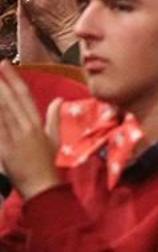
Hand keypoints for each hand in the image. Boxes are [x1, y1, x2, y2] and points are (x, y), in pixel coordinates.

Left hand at [0, 63, 60, 198]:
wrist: (43, 187)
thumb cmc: (48, 165)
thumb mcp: (54, 139)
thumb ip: (54, 118)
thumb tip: (59, 100)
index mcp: (37, 124)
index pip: (24, 96)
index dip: (13, 79)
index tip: (4, 64)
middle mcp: (25, 127)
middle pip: (9, 100)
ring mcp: (14, 138)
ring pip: (1, 111)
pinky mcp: (4, 149)